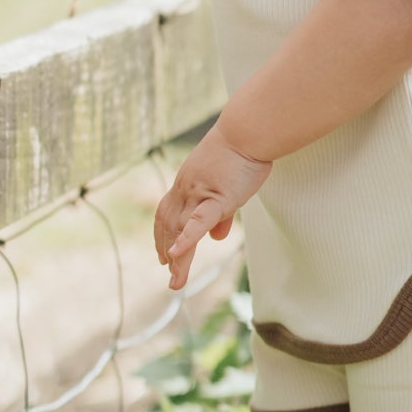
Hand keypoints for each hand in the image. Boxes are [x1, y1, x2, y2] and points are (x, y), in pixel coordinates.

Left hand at [154, 122, 270, 290]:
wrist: (249, 130)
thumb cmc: (243, 153)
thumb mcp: (228, 185)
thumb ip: (220, 212)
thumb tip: (215, 236)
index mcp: (187, 183)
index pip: (167, 212)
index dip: (162, 233)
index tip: (162, 252)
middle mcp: (186, 189)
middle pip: (170, 225)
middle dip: (166, 249)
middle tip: (167, 272)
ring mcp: (199, 193)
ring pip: (181, 230)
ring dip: (177, 258)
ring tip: (176, 281)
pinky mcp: (217, 198)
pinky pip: (198, 222)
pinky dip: (186, 240)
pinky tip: (177, 256)